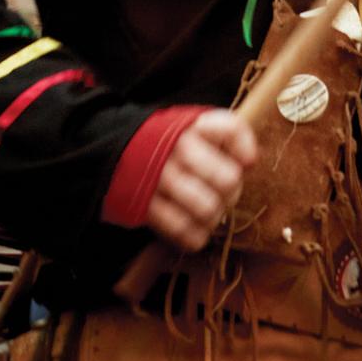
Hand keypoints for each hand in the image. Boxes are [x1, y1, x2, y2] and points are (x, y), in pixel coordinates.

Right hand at [143, 110, 257, 251]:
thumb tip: (250, 161)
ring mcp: (159, 177)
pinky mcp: (144, 205)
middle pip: (228, 179)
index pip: (231, 129)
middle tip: (223, 194)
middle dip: (231, 193)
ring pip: (207, 208)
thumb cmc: (164, 143)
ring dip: (212, 216)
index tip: (246, 162)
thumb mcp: (189, 127)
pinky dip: (194, 235)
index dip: (244, 149)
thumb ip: (221, 137)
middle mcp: (176, 148)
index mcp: (190, 125)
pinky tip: (193, 228)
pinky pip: (182, 229)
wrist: (111, 152)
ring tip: (207, 212)